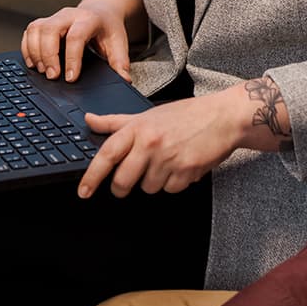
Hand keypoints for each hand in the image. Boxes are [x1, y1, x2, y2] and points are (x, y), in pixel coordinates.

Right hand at [21, 1, 130, 81]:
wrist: (101, 11)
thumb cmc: (109, 28)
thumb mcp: (119, 43)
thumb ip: (121, 62)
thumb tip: (124, 80)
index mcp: (90, 19)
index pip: (76, 36)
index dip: (72, 58)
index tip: (71, 78)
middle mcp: (69, 15)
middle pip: (50, 30)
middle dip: (48, 55)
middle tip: (53, 76)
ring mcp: (55, 17)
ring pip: (37, 29)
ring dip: (35, 52)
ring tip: (43, 71)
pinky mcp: (45, 22)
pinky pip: (30, 32)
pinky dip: (28, 48)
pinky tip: (34, 63)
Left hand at [77, 85, 247, 197]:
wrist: (223, 117)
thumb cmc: (186, 115)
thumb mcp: (148, 114)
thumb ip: (116, 122)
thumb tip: (90, 120)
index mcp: (138, 128)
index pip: (107, 155)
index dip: (92, 176)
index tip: (84, 191)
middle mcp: (150, 143)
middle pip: (123, 181)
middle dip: (122, 187)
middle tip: (129, 180)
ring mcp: (168, 159)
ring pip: (148, 188)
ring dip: (154, 181)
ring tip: (167, 161)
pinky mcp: (185, 172)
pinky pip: (170, 190)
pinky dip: (174, 182)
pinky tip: (181, 165)